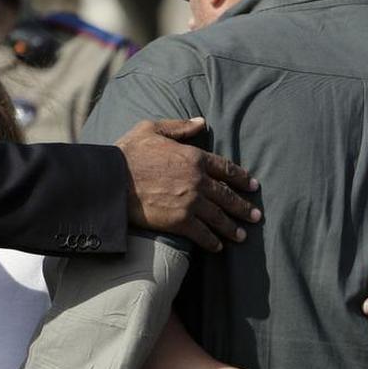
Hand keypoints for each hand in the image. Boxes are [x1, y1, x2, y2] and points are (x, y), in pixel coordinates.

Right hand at [116, 118, 261, 251]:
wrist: (111, 181)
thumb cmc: (127, 153)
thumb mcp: (152, 128)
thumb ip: (180, 127)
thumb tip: (202, 122)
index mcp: (194, 157)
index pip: (226, 169)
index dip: (242, 178)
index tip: (253, 186)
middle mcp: (198, 181)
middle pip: (227, 196)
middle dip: (244, 207)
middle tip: (256, 216)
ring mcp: (191, 203)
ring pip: (219, 217)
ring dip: (232, 228)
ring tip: (242, 236)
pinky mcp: (180, 222)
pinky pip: (202, 234)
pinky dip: (212, 241)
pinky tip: (218, 246)